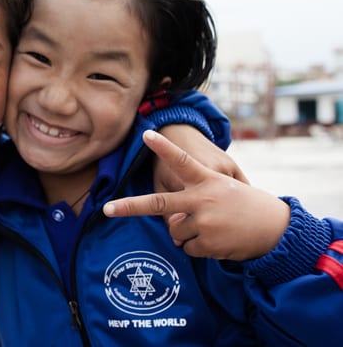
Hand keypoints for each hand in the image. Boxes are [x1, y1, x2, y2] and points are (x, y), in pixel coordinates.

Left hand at [103, 130, 289, 260]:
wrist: (275, 227)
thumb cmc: (241, 205)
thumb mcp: (220, 190)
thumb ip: (189, 202)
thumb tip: (172, 225)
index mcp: (206, 180)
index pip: (182, 161)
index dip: (163, 148)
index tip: (147, 134)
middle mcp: (203, 199)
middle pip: (160, 204)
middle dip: (130, 207)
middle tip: (108, 209)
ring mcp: (206, 222)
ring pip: (176, 231)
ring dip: (186, 233)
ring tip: (212, 227)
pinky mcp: (210, 242)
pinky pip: (188, 248)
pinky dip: (197, 247)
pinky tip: (217, 239)